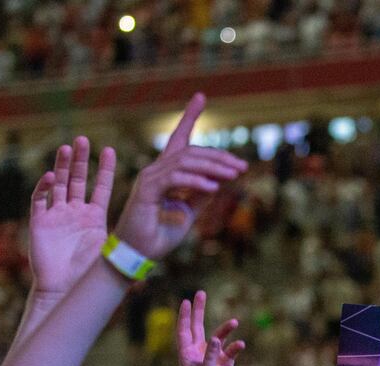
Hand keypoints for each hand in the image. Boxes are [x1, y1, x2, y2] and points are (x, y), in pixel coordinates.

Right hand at [28, 136, 115, 299]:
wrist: (65, 290)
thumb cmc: (89, 275)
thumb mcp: (112, 250)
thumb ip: (131, 237)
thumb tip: (160, 233)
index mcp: (94, 218)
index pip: (100, 188)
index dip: (104, 169)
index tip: (110, 150)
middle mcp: (74, 213)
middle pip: (77, 180)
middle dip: (80, 160)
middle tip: (84, 140)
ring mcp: (56, 216)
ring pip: (58, 185)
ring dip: (60, 167)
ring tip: (66, 148)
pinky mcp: (40, 224)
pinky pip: (39, 201)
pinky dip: (43, 189)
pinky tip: (50, 176)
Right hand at [112, 93, 248, 259]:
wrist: (137, 255)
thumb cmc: (159, 235)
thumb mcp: (188, 212)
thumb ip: (201, 194)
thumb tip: (219, 179)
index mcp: (166, 173)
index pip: (179, 139)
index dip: (189, 117)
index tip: (201, 96)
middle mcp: (156, 170)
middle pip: (190, 151)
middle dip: (218, 157)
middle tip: (242, 166)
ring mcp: (149, 178)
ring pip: (185, 161)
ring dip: (213, 167)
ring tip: (234, 174)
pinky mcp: (147, 190)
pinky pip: (175, 179)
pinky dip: (196, 181)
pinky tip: (214, 186)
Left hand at [176, 290, 244, 365]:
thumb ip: (210, 355)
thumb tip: (217, 338)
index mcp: (187, 354)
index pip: (183, 330)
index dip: (184, 316)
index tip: (186, 301)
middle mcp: (198, 352)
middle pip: (198, 326)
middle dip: (199, 311)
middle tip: (201, 293)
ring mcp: (212, 357)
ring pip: (218, 336)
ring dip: (225, 329)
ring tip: (234, 322)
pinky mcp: (225, 364)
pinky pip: (231, 350)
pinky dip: (235, 347)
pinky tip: (240, 345)